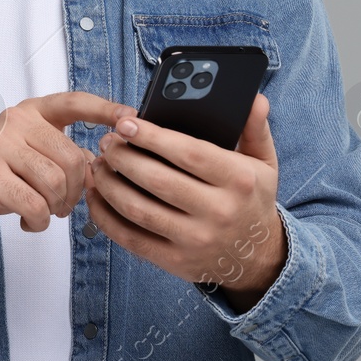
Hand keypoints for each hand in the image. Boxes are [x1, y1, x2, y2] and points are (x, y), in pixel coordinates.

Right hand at [0, 91, 131, 234]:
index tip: (130, 118)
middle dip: (76, 190)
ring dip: (56, 208)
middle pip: (71, 158)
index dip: (105, 110)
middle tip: (63, 204)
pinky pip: (34, 204)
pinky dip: (39, 221)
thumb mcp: (30, 153)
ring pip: (55, 183)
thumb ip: (63, 153)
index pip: (73, 103)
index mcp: (30, 112)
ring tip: (44, 211)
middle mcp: (14, 123)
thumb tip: (100, 164)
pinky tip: (30, 221)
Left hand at [84, 93, 285, 309]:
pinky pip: (131, 238)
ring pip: (138, 209)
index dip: (153, 137)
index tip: (126, 123)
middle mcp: (219, 212)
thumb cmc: (251, 200)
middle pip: (157, 180)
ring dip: (110, 184)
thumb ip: (254, 128)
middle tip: (107, 142)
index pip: (189, 154)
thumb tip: (253, 99)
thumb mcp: (263, 163)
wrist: (258, 259)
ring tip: (99, 164)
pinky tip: (96, 195)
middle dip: (123, 157)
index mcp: (239, 181)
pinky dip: (106, 216)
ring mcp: (196, 240)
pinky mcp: (176, 262)